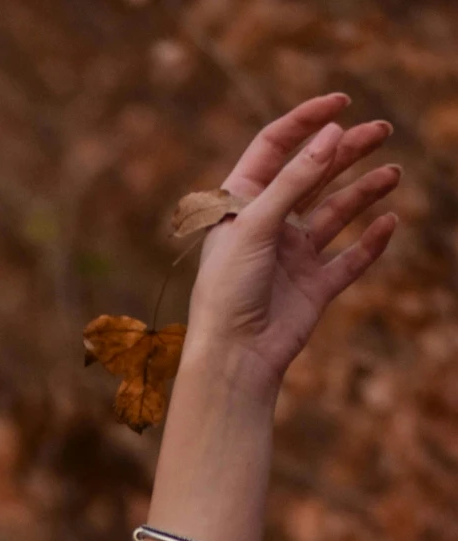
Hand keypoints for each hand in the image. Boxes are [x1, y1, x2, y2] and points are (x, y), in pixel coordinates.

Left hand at [186, 94, 397, 390]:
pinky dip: (370, 242)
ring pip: (336, 212)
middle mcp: (269, 225)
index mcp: (242, 204)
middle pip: (313, 174)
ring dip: (364, 190)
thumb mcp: (256, 225)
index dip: (306, 121)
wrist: (234, 358)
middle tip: (381, 130)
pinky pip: (349, 260)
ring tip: (393, 173)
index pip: (275, 147)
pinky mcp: (314, 288)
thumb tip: (333, 132)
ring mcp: (293, 257)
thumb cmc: (228, 290)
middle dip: (346, 150)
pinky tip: (389, 222)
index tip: (340, 102)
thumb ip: (296, 179)